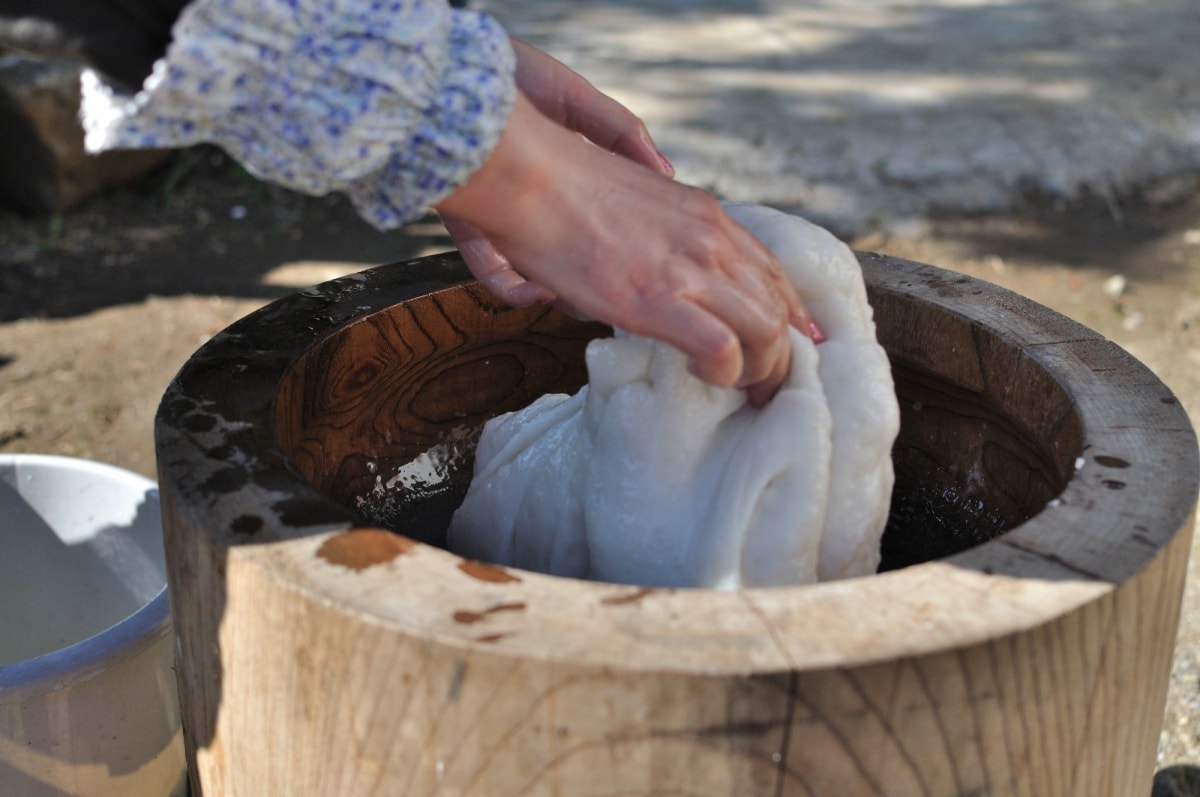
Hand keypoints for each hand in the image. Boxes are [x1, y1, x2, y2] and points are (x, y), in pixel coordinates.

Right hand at [437, 88, 813, 405]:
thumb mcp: (632, 203)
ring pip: (766, 332)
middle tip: (766, 386)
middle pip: (779, 309)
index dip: (791, 314)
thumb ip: (659, 233)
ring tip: (738, 388)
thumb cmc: (561, 190)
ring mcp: (691, 268)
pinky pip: (723, 350)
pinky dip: (724, 372)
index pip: (773, 271)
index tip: (793, 344)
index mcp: (707, 216)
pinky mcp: (661, 299)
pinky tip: (701, 375)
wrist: (528, 175)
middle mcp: (712, 239)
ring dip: (759, 371)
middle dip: (782, 356)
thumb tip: (655, 266)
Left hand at [442, 40, 673, 310]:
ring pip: (530, 277)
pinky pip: (490, 272)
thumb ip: (622, 135)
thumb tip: (666, 172)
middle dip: (586, 285)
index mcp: (561, 177)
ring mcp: (495, 218)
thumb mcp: (580, 101)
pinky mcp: (465, 225)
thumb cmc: (515, 76)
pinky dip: (514, 287)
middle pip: (564, 260)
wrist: (451, 72)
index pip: (596, 225)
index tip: (640, 264)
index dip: (617, 248)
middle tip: (608, 300)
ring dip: (556, 295)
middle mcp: (528, 203)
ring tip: (579, 303)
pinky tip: (540, 289)